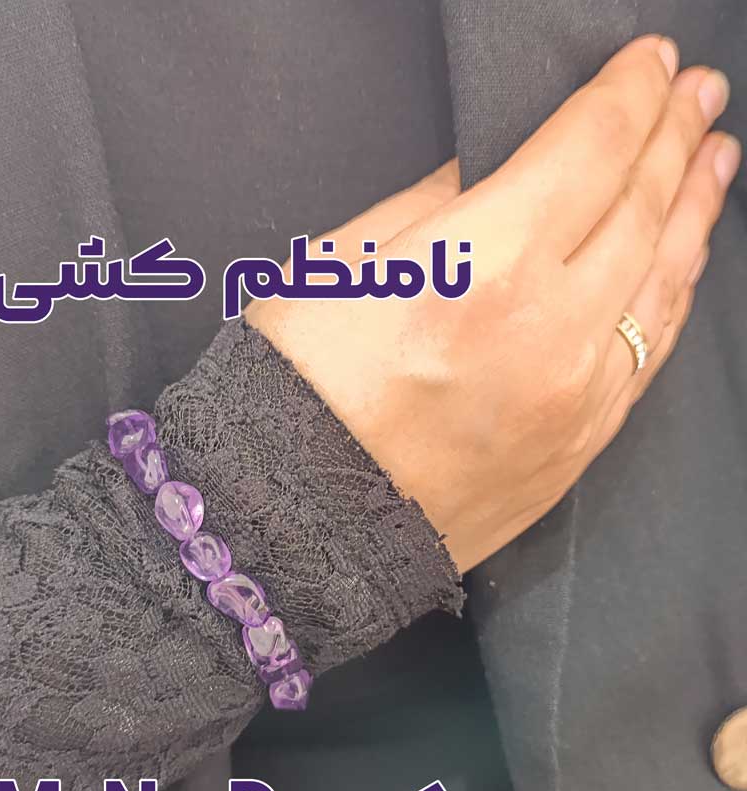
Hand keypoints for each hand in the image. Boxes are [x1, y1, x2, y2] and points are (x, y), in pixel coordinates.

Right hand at [247, 35, 738, 571]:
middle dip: (675, 138)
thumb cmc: (294, 393)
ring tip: (713, 163)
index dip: (628, 94)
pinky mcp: (574, 450)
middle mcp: (548, 333)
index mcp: (482, 268)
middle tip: (698, 95)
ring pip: (662, 286)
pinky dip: (669, 299)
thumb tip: (489, 177)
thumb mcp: (339, 267)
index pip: (589, 151)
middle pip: (640, 208)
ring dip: (692, 213)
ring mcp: (574, 400)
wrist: (300, 520)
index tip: (650, 63)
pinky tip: (676, 267)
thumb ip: (433, 209)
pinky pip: (645, 359)